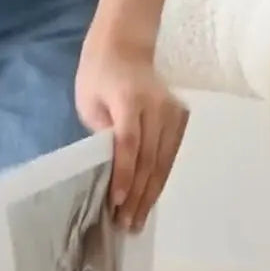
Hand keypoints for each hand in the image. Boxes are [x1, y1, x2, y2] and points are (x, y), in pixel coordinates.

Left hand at [75, 32, 188, 231]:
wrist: (125, 46)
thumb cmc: (99, 77)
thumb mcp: (89, 103)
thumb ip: (102, 134)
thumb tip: (112, 170)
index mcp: (131, 100)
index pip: (129, 144)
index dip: (125, 175)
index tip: (117, 202)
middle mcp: (158, 106)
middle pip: (149, 158)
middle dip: (137, 195)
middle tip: (125, 224)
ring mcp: (173, 112)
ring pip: (164, 161)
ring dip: (150, 194)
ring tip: (137, 221)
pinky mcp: (180, 119)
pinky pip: (170, 155)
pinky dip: (160, 180)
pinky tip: (149, 201)